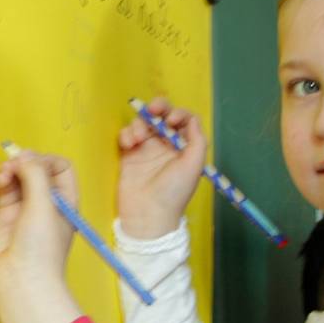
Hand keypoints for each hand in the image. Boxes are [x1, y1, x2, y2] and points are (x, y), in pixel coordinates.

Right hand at [0, 148, 83, 322]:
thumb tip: (24, 155)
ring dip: (10, 170)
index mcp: (66, 201)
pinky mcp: (7, 217)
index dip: (46, 159)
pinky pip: (5, 190)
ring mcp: (26, 210)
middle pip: (37, 169)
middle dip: (25, 162)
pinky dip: (2, 181)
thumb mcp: (44, 205)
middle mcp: (47, 203)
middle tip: (13, 164)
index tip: (32, 163)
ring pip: (19, 177)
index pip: (61, 167)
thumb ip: (36, 174)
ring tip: (3, 174)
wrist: (21, 281)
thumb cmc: (41, 247)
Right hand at [115, 97, 210, 239]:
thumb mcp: (194, 166)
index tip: (171, 121)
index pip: (183, 120)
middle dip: (158, 107)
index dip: (178, 114)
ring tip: (137, 138)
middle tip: (152, 109)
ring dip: (139, 124)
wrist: (148, 215)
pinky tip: (129, 144)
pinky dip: (126, 134)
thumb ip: (197, 140)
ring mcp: (146, 149)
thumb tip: (192, 119)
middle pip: (162, 116)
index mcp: (184, 147)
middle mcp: (166, 145)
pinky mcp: (128, 155)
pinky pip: (126, 135)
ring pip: (143, 123)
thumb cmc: (174, 191)